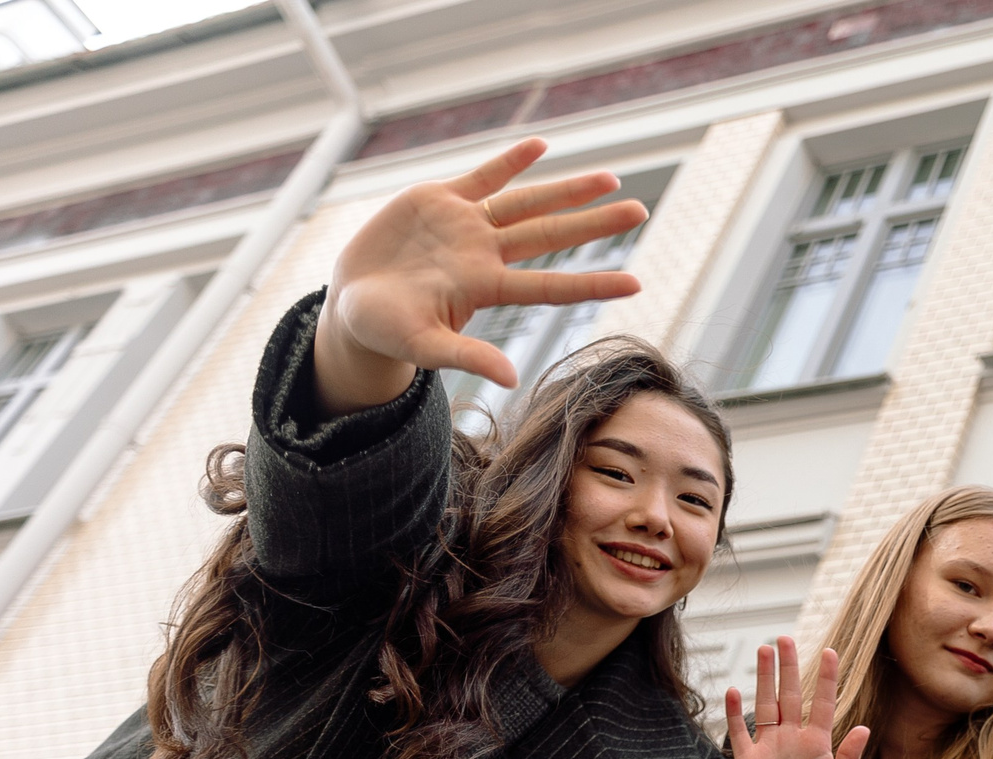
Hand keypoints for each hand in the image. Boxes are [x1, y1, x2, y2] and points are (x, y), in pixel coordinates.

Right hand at [316, 136, 647, 414]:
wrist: (352, 303)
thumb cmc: (386, 331)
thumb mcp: (423, 347)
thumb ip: (466, 357)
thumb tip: (511, 379)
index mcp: (485, 288)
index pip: (551, 286)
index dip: (592, 282)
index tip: (637, 283)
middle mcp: (485, 254)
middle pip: (550, 234)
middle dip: (594, 223)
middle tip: (640, 210)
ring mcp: (466, 225)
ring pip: (527, 202)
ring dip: (567, 190)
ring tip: (611, 178)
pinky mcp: (440, 200)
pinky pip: (484, 176)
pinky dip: (511, 160)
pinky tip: (541, 145)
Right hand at [725, 636, 868, 758]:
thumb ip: (847, 758)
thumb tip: (864, 728)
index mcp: (818, 744)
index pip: (824, 703)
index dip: (827, 679)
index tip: (831, 652)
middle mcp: (793, 739)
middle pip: (790, 695)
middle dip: (789, 667)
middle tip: (786, 638)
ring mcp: (770, 747)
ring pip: (766, 705)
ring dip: (765, 679)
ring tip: (765, 650)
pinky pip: (741, 732)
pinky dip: (736, 713)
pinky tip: (734, 691)